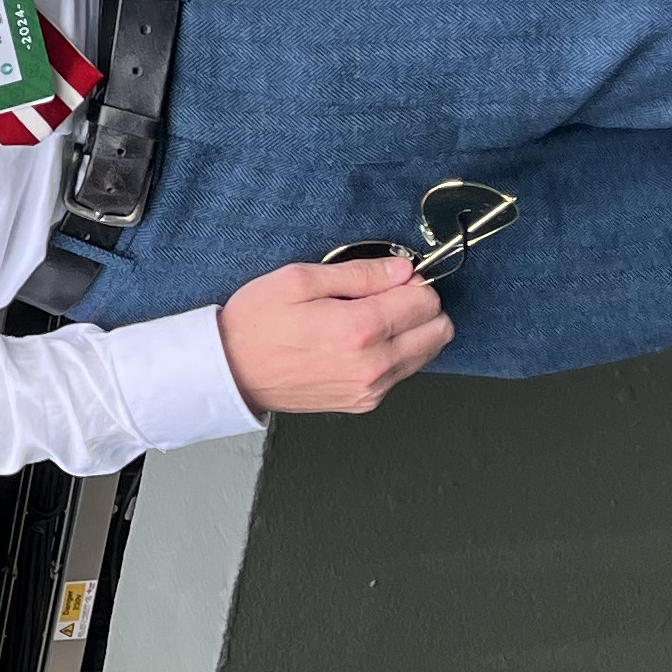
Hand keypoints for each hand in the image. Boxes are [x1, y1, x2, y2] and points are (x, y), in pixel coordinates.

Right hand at [216, 253, 453, 415]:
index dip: (412, 281)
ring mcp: (371, 388)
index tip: (389, 277)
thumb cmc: (257, 323)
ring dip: (412, 331)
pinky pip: (404, 372)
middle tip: (386, 297)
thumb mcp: (299, 279)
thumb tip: (401, 269)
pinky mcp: (365, 402)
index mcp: (357, 329)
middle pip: (439, 330)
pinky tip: (361, 342)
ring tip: (370, 319)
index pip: (425, 300)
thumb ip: (358, 273)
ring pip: (428, 353)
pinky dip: (395, 352)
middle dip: (421, 307)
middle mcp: (373, 364)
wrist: (232, 371)